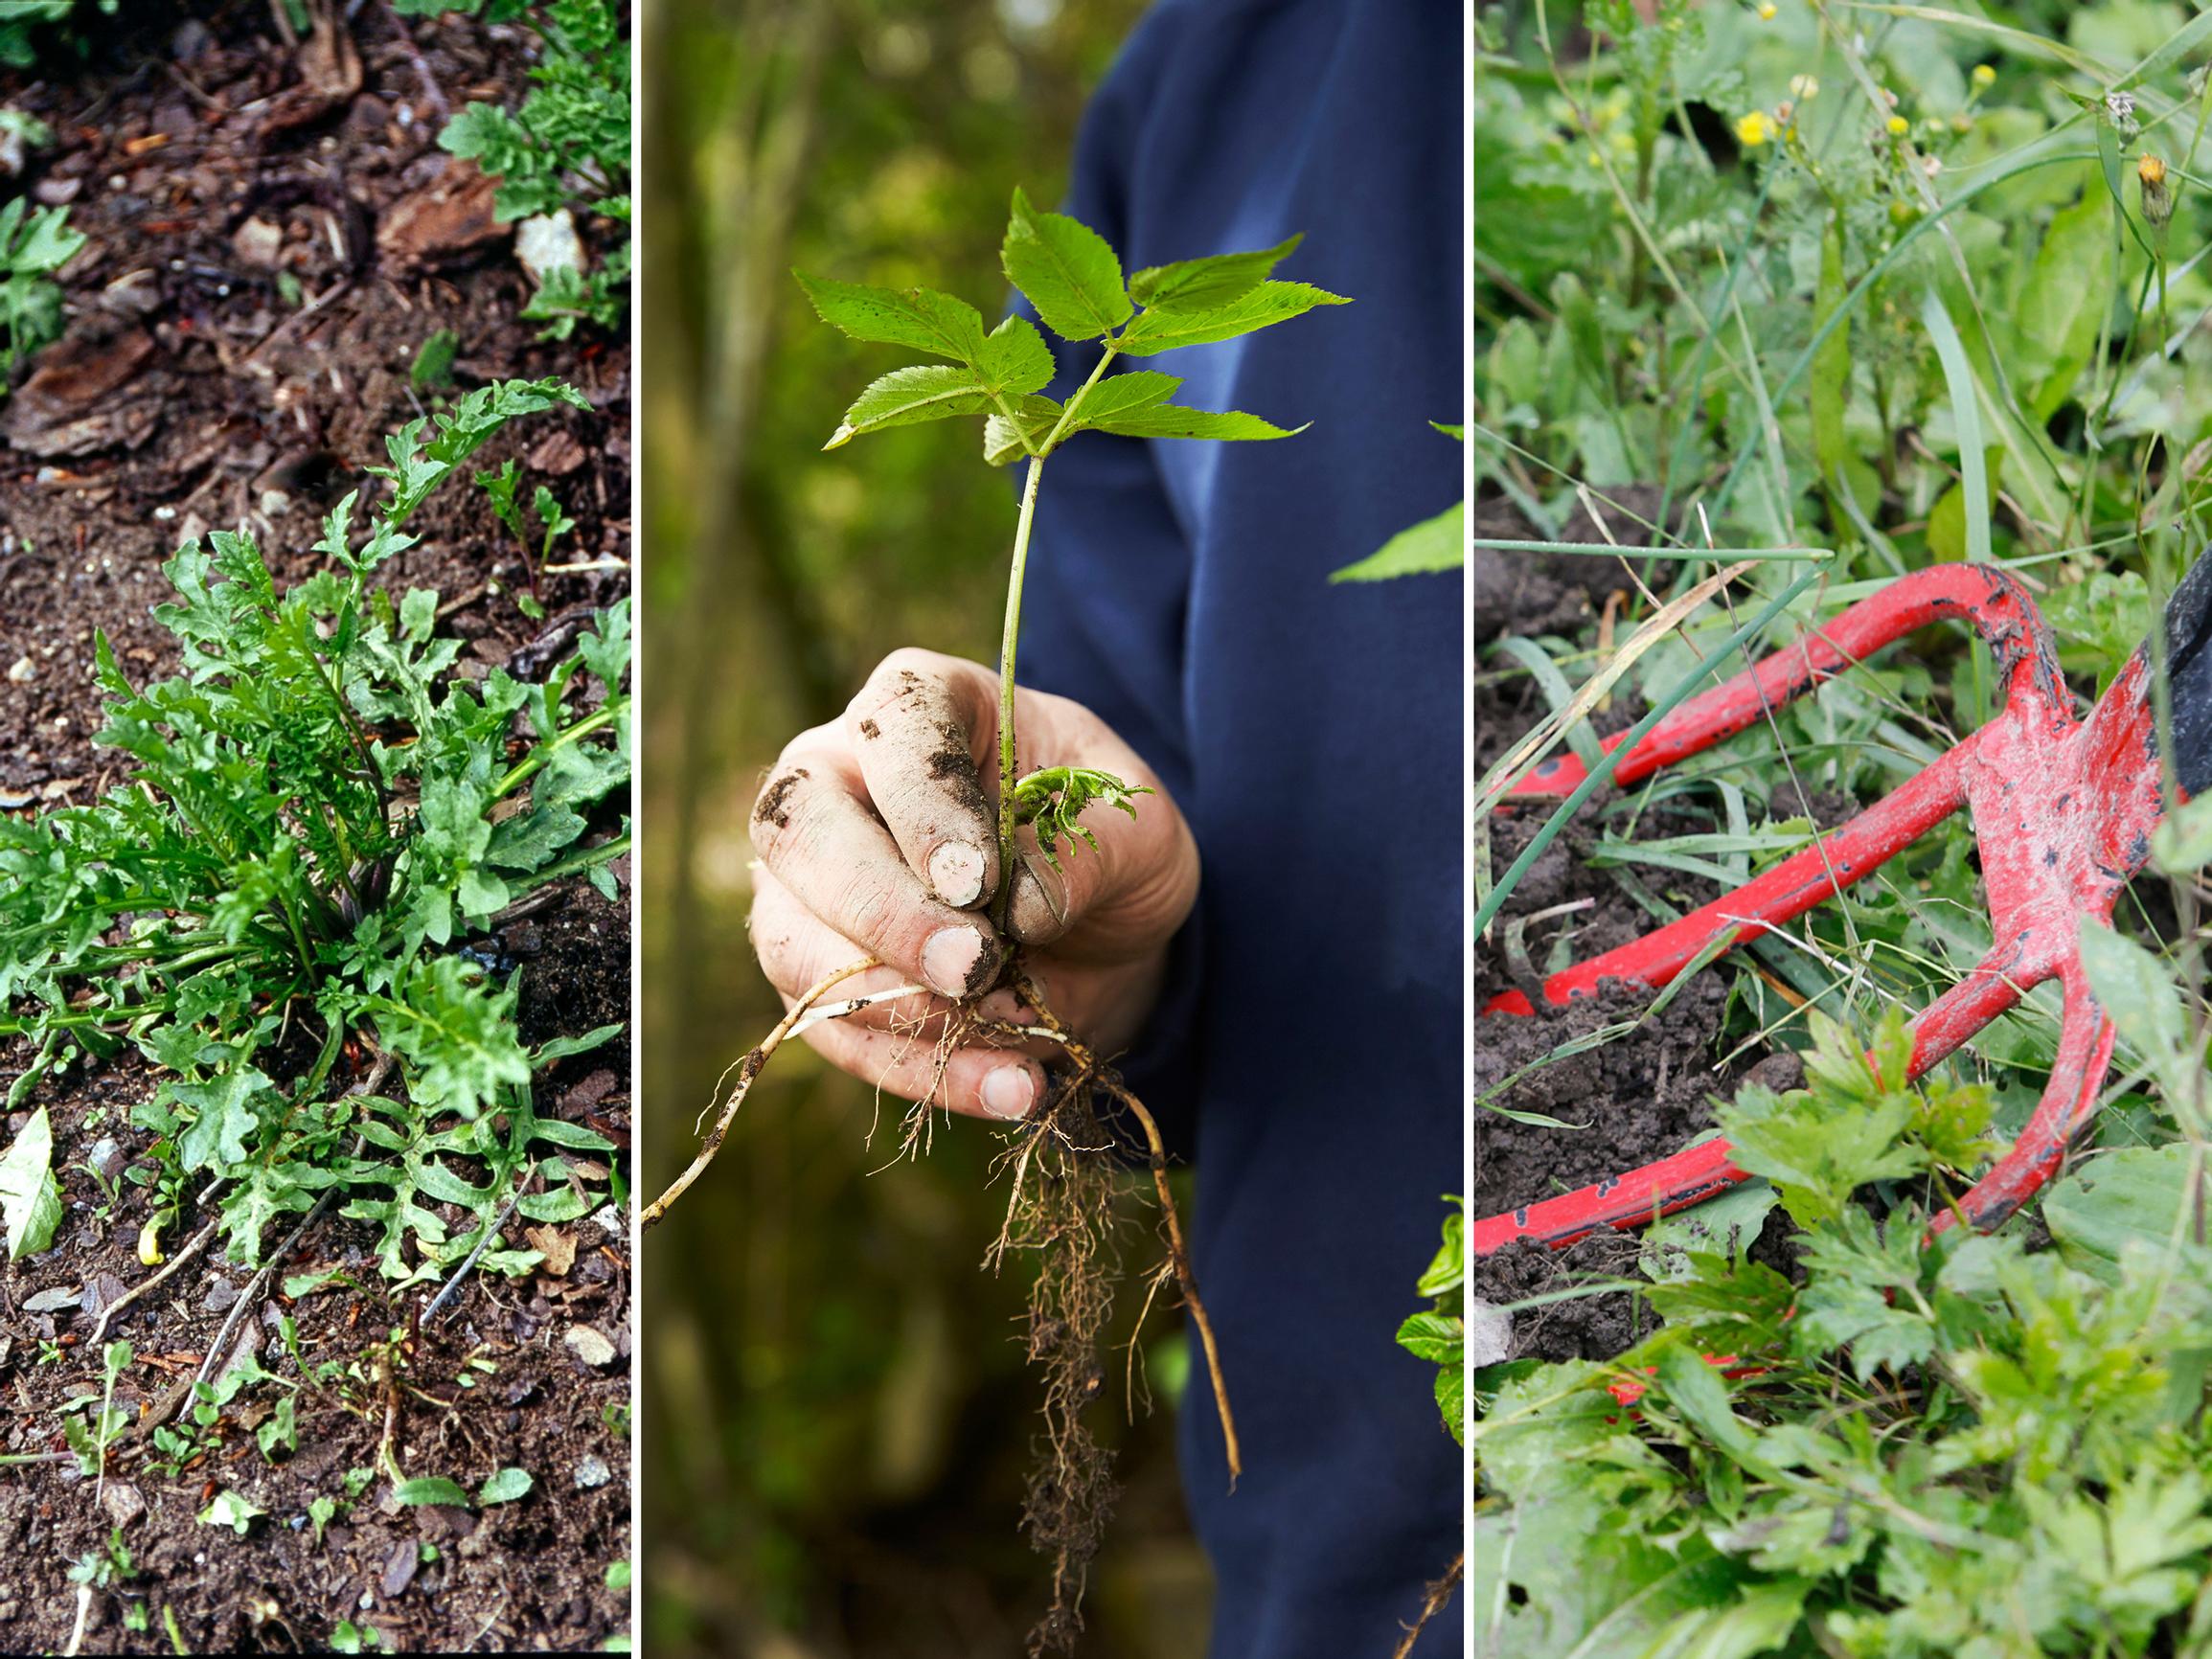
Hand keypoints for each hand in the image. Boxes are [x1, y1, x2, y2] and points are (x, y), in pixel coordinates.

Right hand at [748, 648, 1198, 1121]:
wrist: (1099, 924)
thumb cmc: (1102, 838)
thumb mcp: (1134, 828)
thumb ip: (1087, 851)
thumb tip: (1021, 908)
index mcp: (917, 704)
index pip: (893, 736)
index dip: (925, 809)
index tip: (979, 881)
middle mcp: (833, 779)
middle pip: (802, 836)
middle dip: (887, 916)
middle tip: (972, 971)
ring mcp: (807, 882)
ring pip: (795, 944)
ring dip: (897, 1010)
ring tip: (1014, 1051)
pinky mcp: (814, 974)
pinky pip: (837, 1033)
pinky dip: (922, 1071)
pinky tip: (1009, 1087)